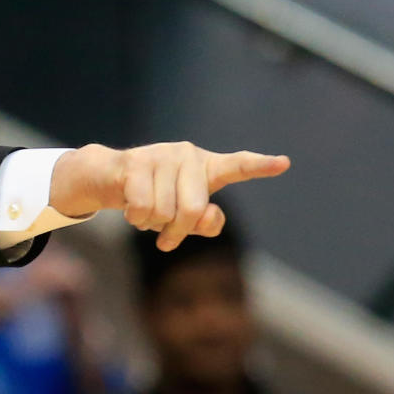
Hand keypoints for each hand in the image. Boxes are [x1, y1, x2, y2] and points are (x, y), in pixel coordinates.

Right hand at [50, 142, 289, 250]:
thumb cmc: (155, 198)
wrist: (110, 178)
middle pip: (194, 210)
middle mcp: (188, 155)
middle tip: (165, 239)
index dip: (261, 167)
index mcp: (206, 168)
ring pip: (163, 212)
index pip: (238, 166)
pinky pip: (142, 208)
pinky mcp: (136, 161)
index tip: (284, 164)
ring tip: (144, 213)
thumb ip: (204, 223)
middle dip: (176, 232)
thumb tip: (208, 218)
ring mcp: (163, 155)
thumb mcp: (182, 216)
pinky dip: (135, 219)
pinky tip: (129, 209)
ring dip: (150, 225)